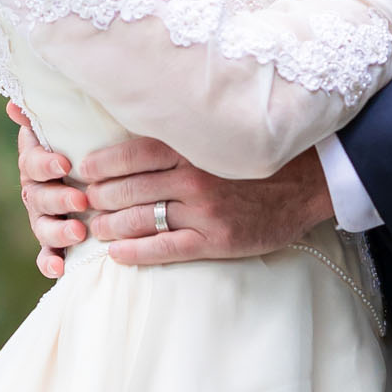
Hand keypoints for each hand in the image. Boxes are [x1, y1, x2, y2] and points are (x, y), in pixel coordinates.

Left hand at [10, 108, 334, 274]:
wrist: (309, 184)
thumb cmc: (261, 155)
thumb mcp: (222, 135)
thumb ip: (185, 137)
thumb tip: (140, 136)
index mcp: (192, 147)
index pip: (132, 153)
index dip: (102, 164)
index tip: (83, 170)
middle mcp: (194, 177)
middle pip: (129, 189)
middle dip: (99, 198)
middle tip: (82, 203)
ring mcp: (204, 211)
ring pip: (141, 220)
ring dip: (110, 226)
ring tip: (95, 229)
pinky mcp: (216, 240)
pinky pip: (164, 249)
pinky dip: (135, 253)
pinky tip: (117, 255)